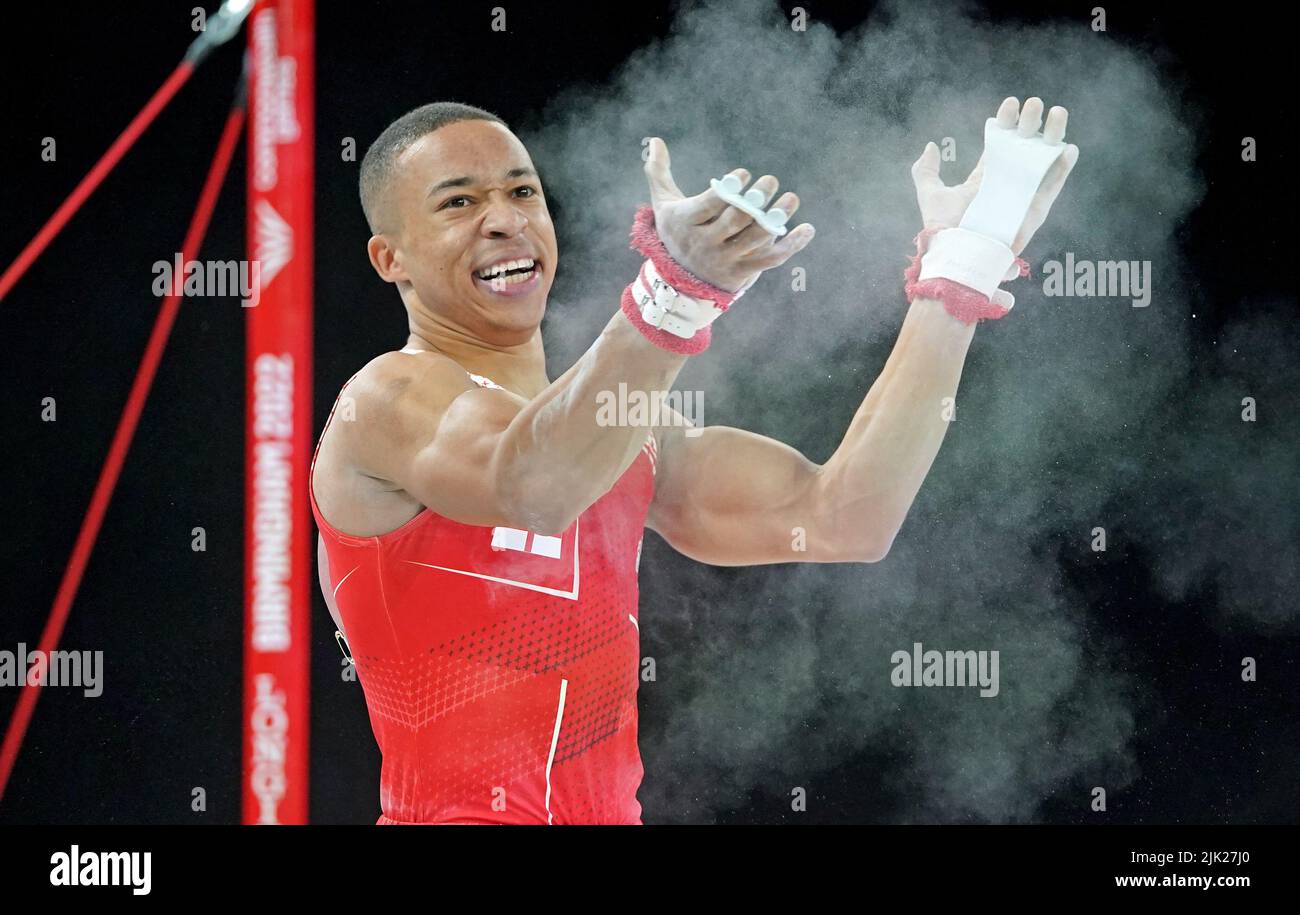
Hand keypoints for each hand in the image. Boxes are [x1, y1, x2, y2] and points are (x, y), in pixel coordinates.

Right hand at [642, 137, 814, 292]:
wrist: (679, 283)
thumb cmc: (677, 234)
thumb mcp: (663, 205)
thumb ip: (658, 173)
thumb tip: (654, 141)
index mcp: (687, 222)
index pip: (710, 204)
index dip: (728, 189)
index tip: (742, 174)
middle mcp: (706, 243)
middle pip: (735, 220)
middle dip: (755, 200)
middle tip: (771, 180)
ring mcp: (726, 259)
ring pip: (755, 238)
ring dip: (776, 218)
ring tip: (791, 199)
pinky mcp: (743, 271)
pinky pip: (771, 259)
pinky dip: (791, 245)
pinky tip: (807, 229)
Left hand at [911, 97, 1078, 254]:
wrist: (958, 254)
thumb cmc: (944, 229)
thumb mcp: (931, 194)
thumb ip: (926, 171)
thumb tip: (931, 146)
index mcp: (985, 179)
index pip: (1000, 146)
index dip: (1007, 124)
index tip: (1009, 104)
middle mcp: (1006, 185)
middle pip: (1024, 148)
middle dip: (1030, 124)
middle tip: (1033, 104)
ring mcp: (1022, 196)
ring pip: (1043, 162)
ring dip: (1053, 137)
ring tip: (1057, 113)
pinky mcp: (1034, 211)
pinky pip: (1052, 188)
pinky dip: (1062, 169)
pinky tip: (1067, 148)